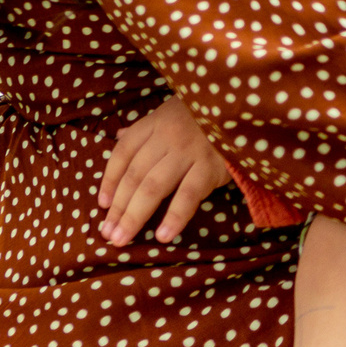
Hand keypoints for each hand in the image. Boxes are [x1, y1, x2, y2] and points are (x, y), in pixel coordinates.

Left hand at [96, 98, 232, 246]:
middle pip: (134, 175)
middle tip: (107, 233)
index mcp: (154, 123)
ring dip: (134, 216)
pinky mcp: (210, 167)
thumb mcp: (171, 112)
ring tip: (121, 239)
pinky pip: (188, 196)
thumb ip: (146, 129)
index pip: (123, 153)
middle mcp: (167, 137)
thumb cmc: (205, 114)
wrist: (243, 107)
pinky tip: (162, 236)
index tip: (102, 204)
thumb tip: (119, 137)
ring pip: (153, 187)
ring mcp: (188, 152)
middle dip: (118, 207)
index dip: (110, 180)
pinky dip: (174, 217)